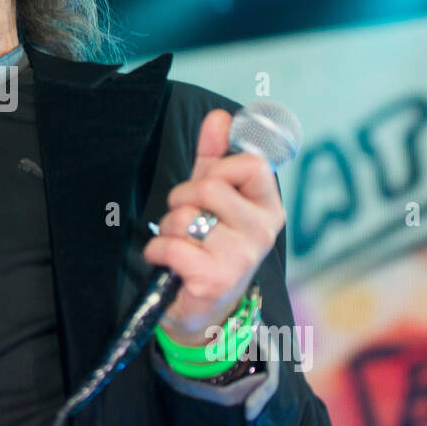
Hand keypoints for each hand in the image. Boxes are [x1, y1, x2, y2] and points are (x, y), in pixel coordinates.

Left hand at [142, 109, 283, 345]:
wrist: (203, 308)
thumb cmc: (209, 245)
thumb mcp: (213, 197)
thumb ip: (215, 156)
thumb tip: (220, 116)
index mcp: (268, 208)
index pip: (252, 165)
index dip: (219, 168)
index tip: (210, 184)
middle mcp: (262, 233)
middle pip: (210, 187)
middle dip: (182, 198)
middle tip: (185, 219)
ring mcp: (240, 258)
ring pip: (186, 216)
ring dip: (168, 228)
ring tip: (179, 244)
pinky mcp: (213, 279)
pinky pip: (170, 245)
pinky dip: (157, 250)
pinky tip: (168, 262)